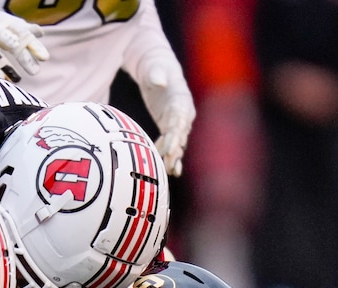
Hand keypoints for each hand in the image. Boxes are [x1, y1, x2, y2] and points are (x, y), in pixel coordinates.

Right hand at [0, 10, 48, 82]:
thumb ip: (19, 30)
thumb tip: (41, 33)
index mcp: (0, 18)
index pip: (20, 31)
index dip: (32, 44)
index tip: (45, 58)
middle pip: (9, 40)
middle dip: (23, 55)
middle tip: (35, 72)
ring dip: (6, 66)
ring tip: (16, 80)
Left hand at [137, 58, 195, 176]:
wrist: (156, 68)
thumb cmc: (155, 66)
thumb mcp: (154, 68)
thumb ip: (157, 74)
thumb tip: (159, 81)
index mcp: (181, 98)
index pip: (180, 119)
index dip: (176, 134)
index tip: (169, 147)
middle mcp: (183, 112)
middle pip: (181, 134)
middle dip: (176, 150)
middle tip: (169, 164)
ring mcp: (177, 120)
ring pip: (178, 141)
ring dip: (174, 157)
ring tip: (170, 171)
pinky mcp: (169, 125)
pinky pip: (170, 142)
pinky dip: (168, 154)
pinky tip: (164, 167)